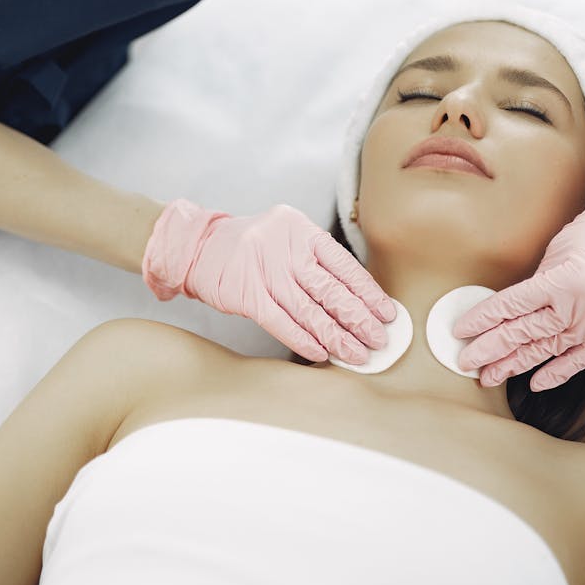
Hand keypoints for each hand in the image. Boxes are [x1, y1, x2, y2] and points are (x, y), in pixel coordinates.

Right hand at [141, 198, 396, 362]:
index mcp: (301, 230)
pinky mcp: (246, 295)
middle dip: (359, 319)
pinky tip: (321, 352)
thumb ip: (315, 261)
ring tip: (356, 354)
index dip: (368, 292)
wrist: (198, 246)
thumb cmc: (249, 246)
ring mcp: (264, 271)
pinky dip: (303, 339)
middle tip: (379, 339)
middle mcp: (285, 249)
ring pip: (309, 310)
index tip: (386, 313)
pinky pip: (281, 322)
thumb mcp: (286, 237)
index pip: (344, 264)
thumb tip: (355, 299)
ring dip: (336, 336)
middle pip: (330, 289)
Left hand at [453, 144, 584, 390]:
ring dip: (516, 365)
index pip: (510, 307)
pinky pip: (583, 358)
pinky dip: (559, 372)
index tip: (462, 330)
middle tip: (466, 362)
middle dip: (492, 350)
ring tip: (490, 377)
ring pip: (549, 350)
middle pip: (525, 334)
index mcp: (561, 282)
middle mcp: (581, 307)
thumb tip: (511, 313)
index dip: (483, 320)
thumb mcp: (557, 252)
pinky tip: (535, 383)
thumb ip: (537, 286)